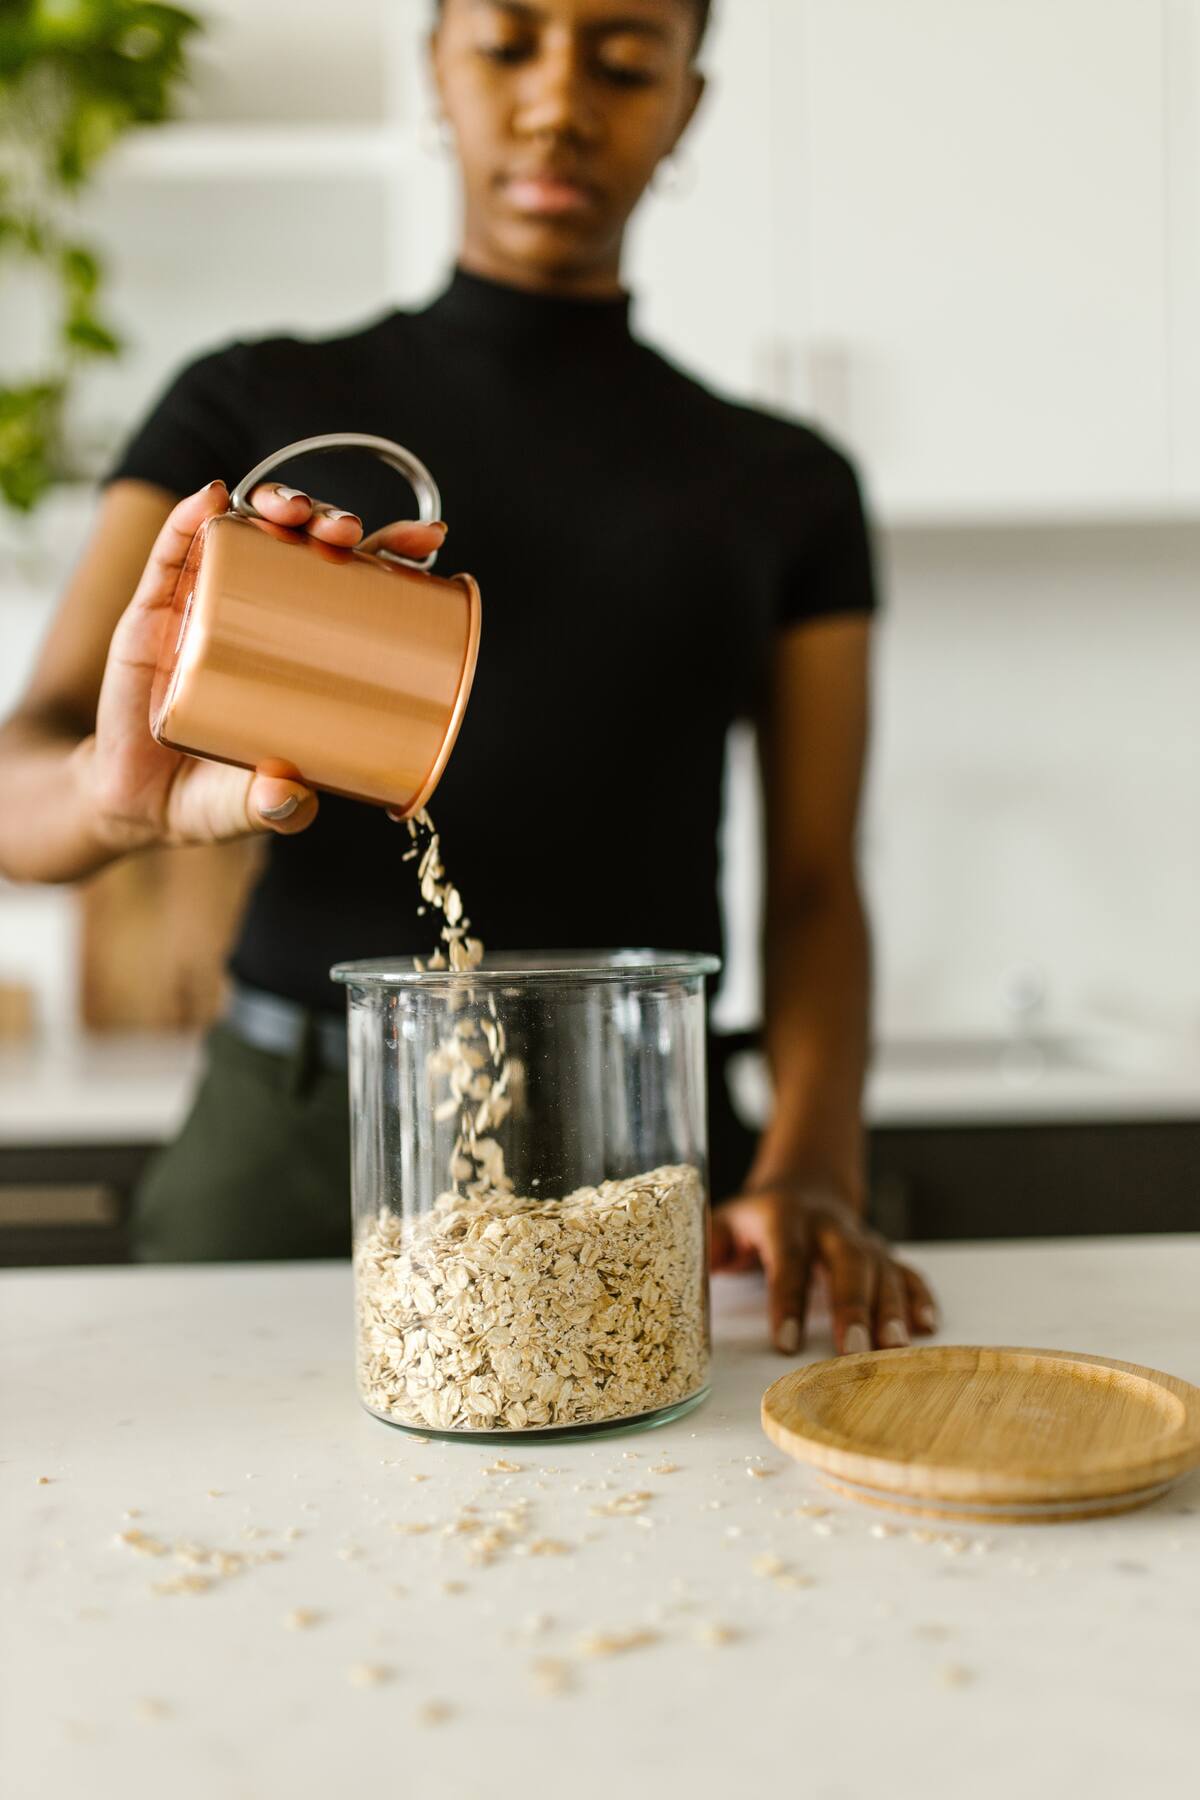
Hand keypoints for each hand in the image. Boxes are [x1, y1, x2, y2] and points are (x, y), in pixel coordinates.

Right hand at [83, 479, 447, 854]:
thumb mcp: (256, 805)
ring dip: (275, 506)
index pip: (360, 584)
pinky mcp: (152, 612)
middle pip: (306, 547)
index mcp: (304, 647)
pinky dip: (190, 518)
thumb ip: (277, 806)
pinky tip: (214, 497)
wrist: (140, 802)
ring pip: (246, 534)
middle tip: (347, 533)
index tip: (430, 539)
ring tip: (291, 513)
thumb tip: (288, 797)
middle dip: (332, 523)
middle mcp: (258, 613)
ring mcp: (206, 605)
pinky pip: (171, 554)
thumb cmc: (216, 795)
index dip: (394, 554)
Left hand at [710, 1180, 936, 1355]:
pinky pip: (907, 1272)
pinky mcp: (883, 1253)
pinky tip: (926, 1326)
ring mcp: (861, 1239)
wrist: (806, 1183)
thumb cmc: (759, 1217)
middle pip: (847, 1262)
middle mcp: (829, 1226)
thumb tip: (686, 1277)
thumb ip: (708, 1247)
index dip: (788, 1301)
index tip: (787, 1342)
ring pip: (883, 1269)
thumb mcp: (725, 1221)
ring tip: (896, 1346)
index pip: (787, 1260)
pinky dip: (919, 1296)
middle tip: (854, 1347)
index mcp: (785, 1218)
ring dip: (891, 1307)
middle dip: (852, 1305)